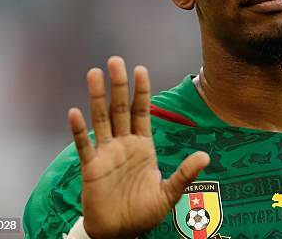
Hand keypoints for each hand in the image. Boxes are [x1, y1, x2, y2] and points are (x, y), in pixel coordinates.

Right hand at [68, 56, 209, 238]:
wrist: (121, 233)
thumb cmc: (144, 212)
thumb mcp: (169, 193)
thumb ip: (185, 174)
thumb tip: (206, 156)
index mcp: (143, 145)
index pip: (142, 111)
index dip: (141, 91)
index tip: (141, 69)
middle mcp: (124, 144)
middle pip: (120, 108)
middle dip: (119, 84)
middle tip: (116, 60)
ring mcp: (107, 153)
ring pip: (101, 119)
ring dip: (97, 97)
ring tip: (94, 73)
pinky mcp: (91, 167)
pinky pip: (84, 145)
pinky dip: (79, 130)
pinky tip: (75, 112)